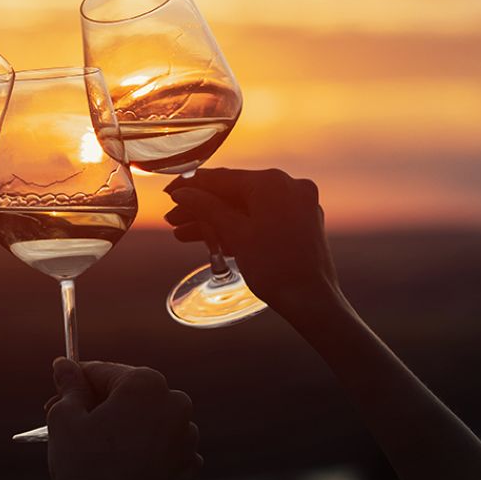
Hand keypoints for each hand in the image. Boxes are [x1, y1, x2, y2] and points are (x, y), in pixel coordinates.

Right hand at [46, 359, 201, 479]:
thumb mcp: (65, 418)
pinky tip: (120, 464)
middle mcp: (175, 402)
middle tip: (70, 423)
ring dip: (123, 426)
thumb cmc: (84, 467)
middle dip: (99, 405)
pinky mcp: (189, 463)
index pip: (103, 372)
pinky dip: (143, 449)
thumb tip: (64, 365)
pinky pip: (162, 445)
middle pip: (128, 393)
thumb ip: (69, 385)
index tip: (57, 396)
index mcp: (146, 382)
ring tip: (95, 448)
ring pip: (146, 419)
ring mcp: (187, 435)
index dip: (75, 384)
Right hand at [164, 168, 341, 322]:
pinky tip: (214, 241)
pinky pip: (262, 218)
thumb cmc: (274, 267)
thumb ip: (206, 208)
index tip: (170, 191)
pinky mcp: (301, 223)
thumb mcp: (235, 234)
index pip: (223, 178)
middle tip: (174, 219)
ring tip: (185, 234)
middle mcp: (289, 187)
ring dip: (217, 221)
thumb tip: (182, 192)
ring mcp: (298, 205)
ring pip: (247, 208)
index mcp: (272, 183)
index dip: (192, 186)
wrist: (310, 300)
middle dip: (203, 209)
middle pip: (234, 194)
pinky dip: (239, 228)